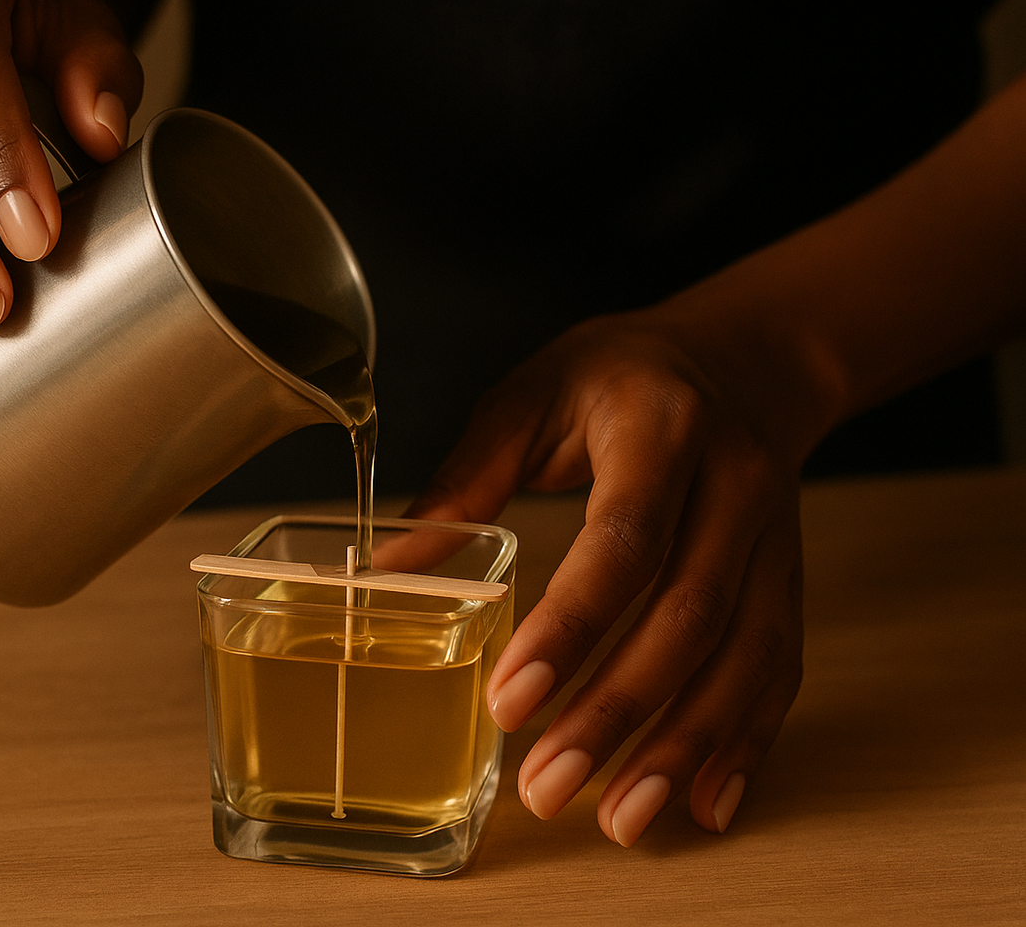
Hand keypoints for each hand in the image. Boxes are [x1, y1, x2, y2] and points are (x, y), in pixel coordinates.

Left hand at [408, 310, 811, 846]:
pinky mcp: (791, 579)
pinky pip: (779, 670)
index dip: (571, 628)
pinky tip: (705, 803)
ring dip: (685, 747)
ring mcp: (776, 539)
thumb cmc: (624, 375)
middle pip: (689, 616)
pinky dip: (744, 742)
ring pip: (744, 657)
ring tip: (621, 819)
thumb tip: (389, 565)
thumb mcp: (537, 392)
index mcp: (662, 431)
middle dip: (618, 710)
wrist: (745, 360)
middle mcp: (735, 487)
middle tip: (548, 784)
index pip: (624, 541)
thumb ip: (469, 473)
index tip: (511, 700)